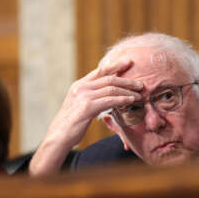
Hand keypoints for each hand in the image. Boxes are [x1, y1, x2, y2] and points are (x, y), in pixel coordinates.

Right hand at [29, 58, 141, 175]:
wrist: (58, 137)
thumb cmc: (72, 124)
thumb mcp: (80, 105)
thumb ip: (92, 97)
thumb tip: (108, 93)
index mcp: (79, 85)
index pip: (100, 70)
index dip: (116, 65)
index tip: (128, 62)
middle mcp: (81, 87)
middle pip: (109, 78)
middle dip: (127, 80)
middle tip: (140, 84)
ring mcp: (83, 96)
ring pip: (111, 89)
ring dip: (128, 91)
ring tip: (139, 95)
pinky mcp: (87, 106)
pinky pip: (110, 100)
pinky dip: (123, 99)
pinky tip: (131, 101)